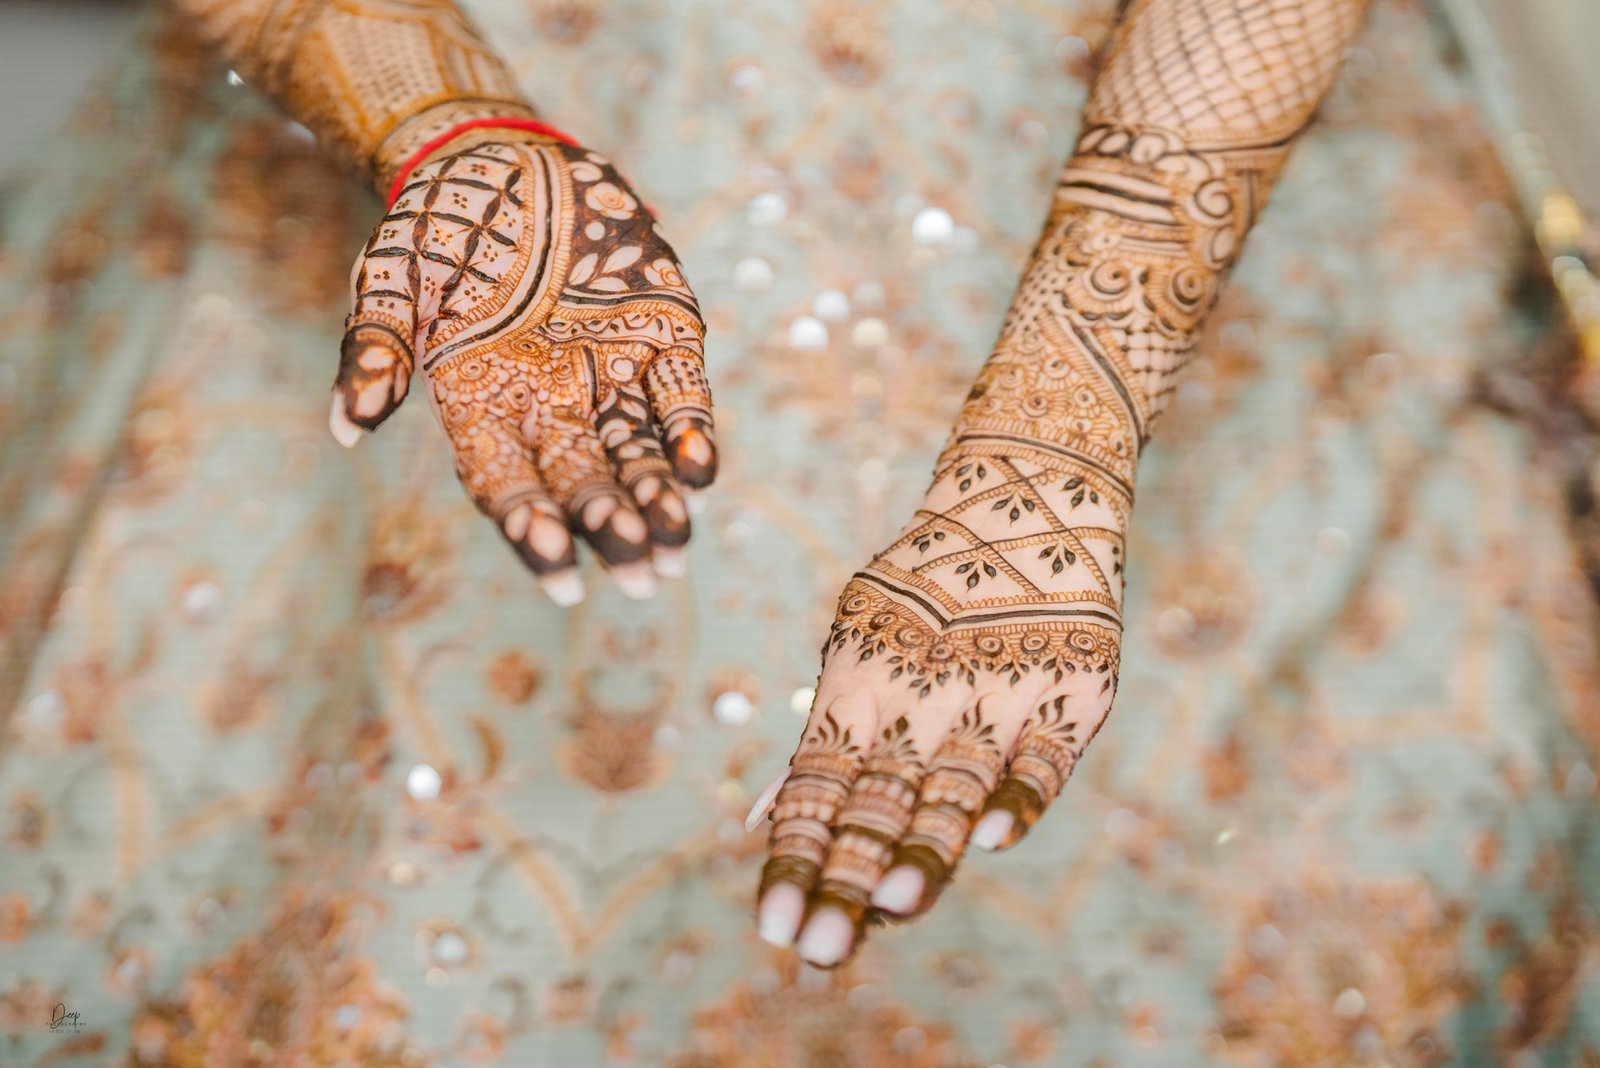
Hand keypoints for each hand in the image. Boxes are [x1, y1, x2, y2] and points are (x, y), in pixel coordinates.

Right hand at [331, 135, 715, 603]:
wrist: (511, 159)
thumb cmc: (440, 224)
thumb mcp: (391, 277)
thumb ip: (374, 347)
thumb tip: (348, 425)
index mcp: (484, 404)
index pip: (509, 482)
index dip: (533, 528)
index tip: (560, 574)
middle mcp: (551, 404)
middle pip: (583, 480)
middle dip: (608, 526)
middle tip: (638, 574)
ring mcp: (611, 374)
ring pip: (639, 453)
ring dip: (658, 500)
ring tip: (674, 545)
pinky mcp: (664, 337)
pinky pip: (682, 397)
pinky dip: (692, 435)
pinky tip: (700, 474)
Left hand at [751, 425, 1125, 966]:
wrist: (1026, 499)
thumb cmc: (926, 591)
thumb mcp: (858, 647)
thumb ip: (822, 740)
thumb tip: (761, 820)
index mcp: (863, 686)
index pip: (819, 787)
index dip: (797, 858)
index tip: (771, 928)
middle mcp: (924, 695)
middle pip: (880, 802)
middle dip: (845, 878)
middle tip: (815, 950)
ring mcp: (1001, 692)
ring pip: (957, 783)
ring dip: (925, 842)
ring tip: (890, 902)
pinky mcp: (1072, 690)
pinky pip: (1046, 752)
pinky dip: (1020, 789)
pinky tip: (992, 837)